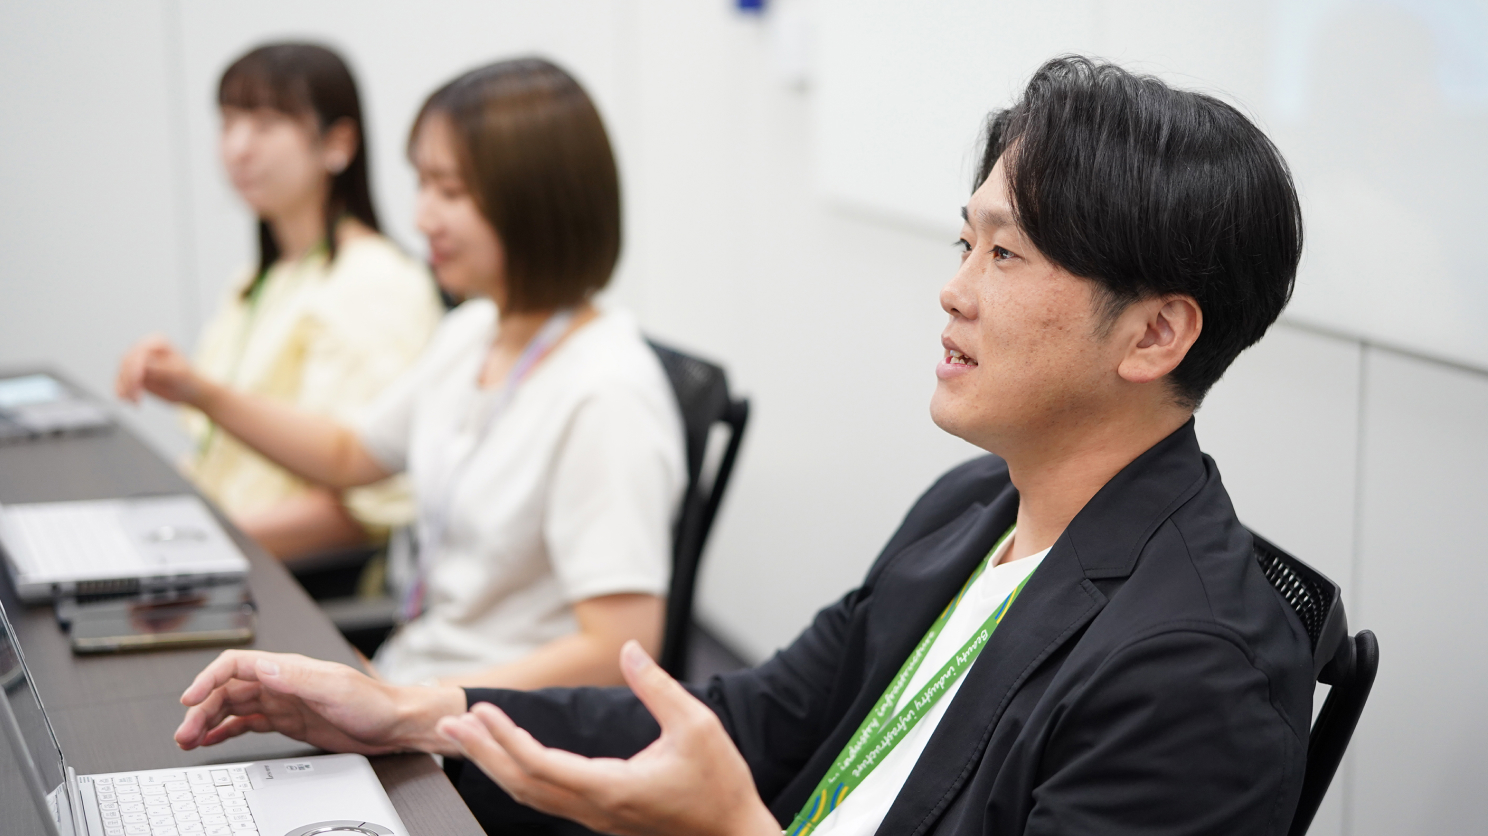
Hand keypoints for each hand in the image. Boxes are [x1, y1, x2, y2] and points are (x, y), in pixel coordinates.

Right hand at [116, 334, 207, 405]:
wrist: (191, 392)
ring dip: (124, 388)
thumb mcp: (178, 373)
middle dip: (128, 380)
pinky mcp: (132, 374)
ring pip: (121, 372)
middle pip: (126, 362)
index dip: (134, 367)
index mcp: (157, 342)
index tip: (136, 383)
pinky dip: (121, 391)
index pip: (138, 353)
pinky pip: (120, 381)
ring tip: (135, 402)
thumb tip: (143, 366)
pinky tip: (127, 401)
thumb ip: (160, 368)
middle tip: (136, 398)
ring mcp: (137, 361)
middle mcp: (144, 348)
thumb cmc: (188, 380)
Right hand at [175, 649, 464, 755]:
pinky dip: (226, 731)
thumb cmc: (372, 702)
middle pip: (228, 690)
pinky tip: (212, 740)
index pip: (236, 665)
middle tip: (183, 733)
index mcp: (288, 669)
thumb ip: (296, 677)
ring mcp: (283, 702)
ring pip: (233, 708)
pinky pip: (248, 723)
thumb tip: (262, 666)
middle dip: (201, 709)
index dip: (209, 679)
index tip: (190, 698)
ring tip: (188, 740)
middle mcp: (282, 682)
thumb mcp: (334, 688)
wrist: (394, 724)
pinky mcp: (288, 721)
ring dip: (208, 722)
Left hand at [435, 641, 779, 835]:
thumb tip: (630, 651)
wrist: (734, 834)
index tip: (484, 711)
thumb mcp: (697, 725)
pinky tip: (508, 759)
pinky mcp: (601, 817)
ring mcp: (596, 818)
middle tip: (453, 724)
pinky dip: (518, 775)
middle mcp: (595, 809)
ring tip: (468, 739)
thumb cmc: (719, 785)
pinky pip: (547, 799)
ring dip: (495, 765)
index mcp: (612, 788)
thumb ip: (657, 687)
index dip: (506, 738)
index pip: (540, 765)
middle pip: (522, 785)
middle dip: (483, 753)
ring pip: (531, 796)